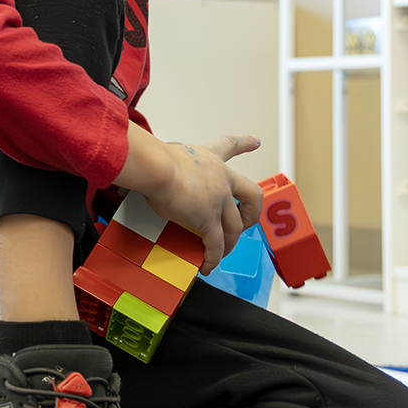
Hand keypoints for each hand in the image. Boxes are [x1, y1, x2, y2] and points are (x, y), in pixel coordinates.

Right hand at [114, 125, 263, 273]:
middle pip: (252, 194)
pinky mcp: (209, 220)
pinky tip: (207, 266)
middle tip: (247, 221)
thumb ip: (170, 162)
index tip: (256, 142)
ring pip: (234, 228)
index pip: (230, 146)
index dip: (245, 143)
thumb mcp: (168, 153)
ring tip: (220, 253)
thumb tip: (152, 168)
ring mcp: (219, 200)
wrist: (156, 168)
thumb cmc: (155, 158)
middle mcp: (221, 178)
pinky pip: (216, 244)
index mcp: (209, 158)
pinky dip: (213, 258)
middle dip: (253, 212)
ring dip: (229, 244)